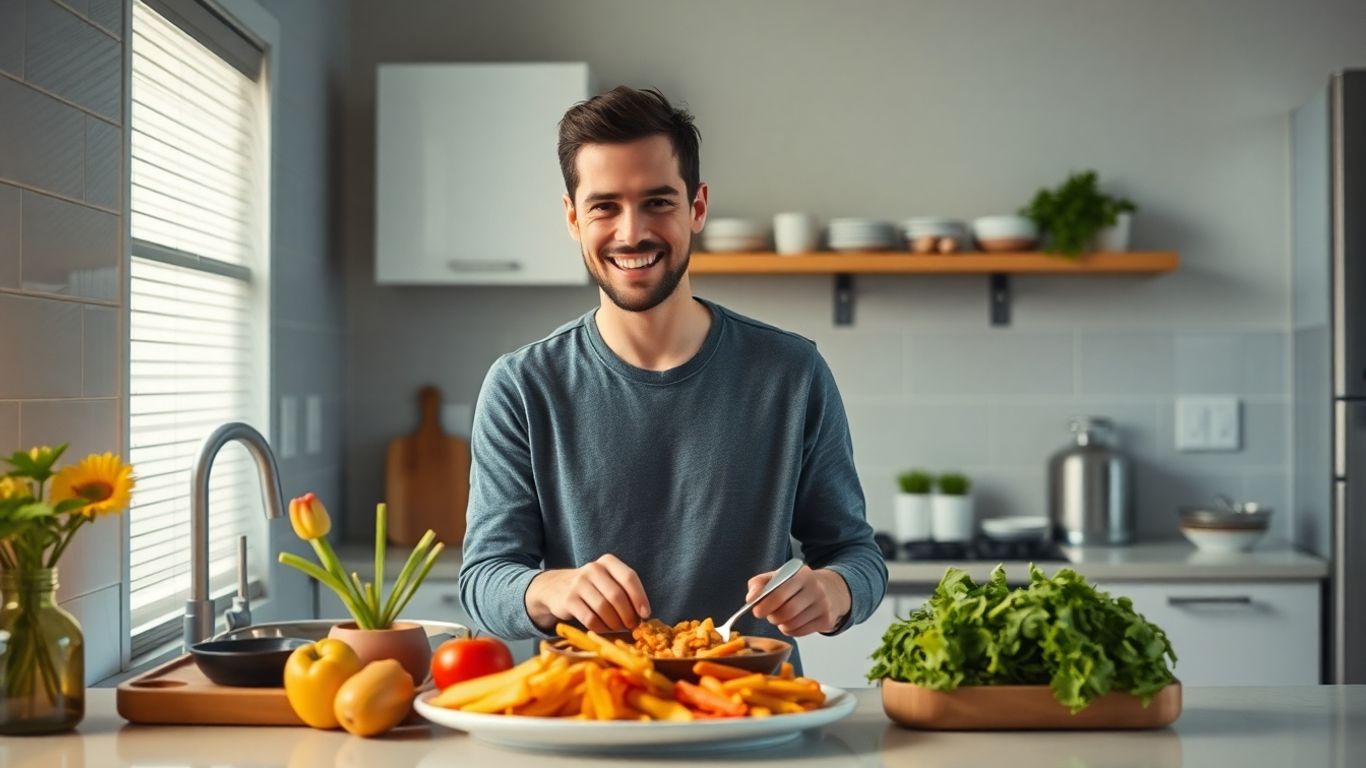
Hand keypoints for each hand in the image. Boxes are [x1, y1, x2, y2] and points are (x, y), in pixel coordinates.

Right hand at [525, 554, 651, 632]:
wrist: (555, 587)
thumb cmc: (592, 587)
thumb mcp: (607, 580)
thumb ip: (624, 592)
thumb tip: (642, 615)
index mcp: (608, 562)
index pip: (629, 577)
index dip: (640, 597)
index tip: (645, 613)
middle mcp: (593, 569)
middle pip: (616, 595)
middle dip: (628, 615)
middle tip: (632, 626)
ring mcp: (579, 583)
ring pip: (603, 608)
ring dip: (615, 623)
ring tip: (618, 628)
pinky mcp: (568, 600)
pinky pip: (590, 619)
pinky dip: (601, 627)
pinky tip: (604, 628)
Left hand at [745, 565, 850, 636]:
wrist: (830, 589)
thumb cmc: (797, 584)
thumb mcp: (778, 576)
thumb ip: (759, 584)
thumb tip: (751, 599)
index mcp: (802, 574)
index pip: (779, 594)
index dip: (764, 605)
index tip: (757, 611)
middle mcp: (816, 589)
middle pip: (786, 613)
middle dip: (773, 617)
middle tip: (770, 615)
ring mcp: (823, 605)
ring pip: (792, 624)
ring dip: (780, 624)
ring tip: (781, 617)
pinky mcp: (826, 620)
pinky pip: (800, 632)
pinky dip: (790, 630)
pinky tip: (791, 622)